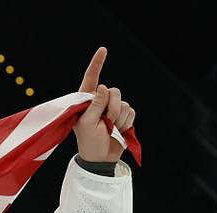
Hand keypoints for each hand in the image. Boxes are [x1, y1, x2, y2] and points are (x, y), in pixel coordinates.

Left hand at [73, 47, 136, 162]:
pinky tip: (118, 130)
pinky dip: (126, 122)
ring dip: (119, 117)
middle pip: (113, 91)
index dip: (97, 63)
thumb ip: (95, 105)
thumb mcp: (88, 123)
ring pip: (124, 102)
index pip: (91, 78)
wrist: (101, 158)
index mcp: (86, 101)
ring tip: (110, 129)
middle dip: (113, 107)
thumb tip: (102, 86)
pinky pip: (131, 111)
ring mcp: (112, 108)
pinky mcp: (123, 116)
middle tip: (106, 122)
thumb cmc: (89, 142)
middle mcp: (99, 102)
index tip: (103, 50)